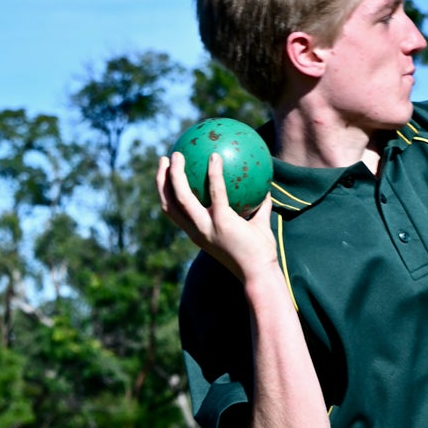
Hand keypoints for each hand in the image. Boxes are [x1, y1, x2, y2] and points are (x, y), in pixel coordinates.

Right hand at [156, 150, 277, 280]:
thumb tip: (266, 190)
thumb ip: (259, 210)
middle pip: (168, 203)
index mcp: (198, 233)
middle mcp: (196, 231)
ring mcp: (207, 227)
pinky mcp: (222, 222)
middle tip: (164, 159)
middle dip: (161, 180)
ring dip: (176, 174)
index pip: (173, 212)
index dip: (165, 193)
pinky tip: (215, 157)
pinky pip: (216, 192)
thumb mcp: (258, 228)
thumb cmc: (260, 255)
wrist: (260, 273)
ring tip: (177, 154)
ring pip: (181, 197)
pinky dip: (214, 173)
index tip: (166, 174)